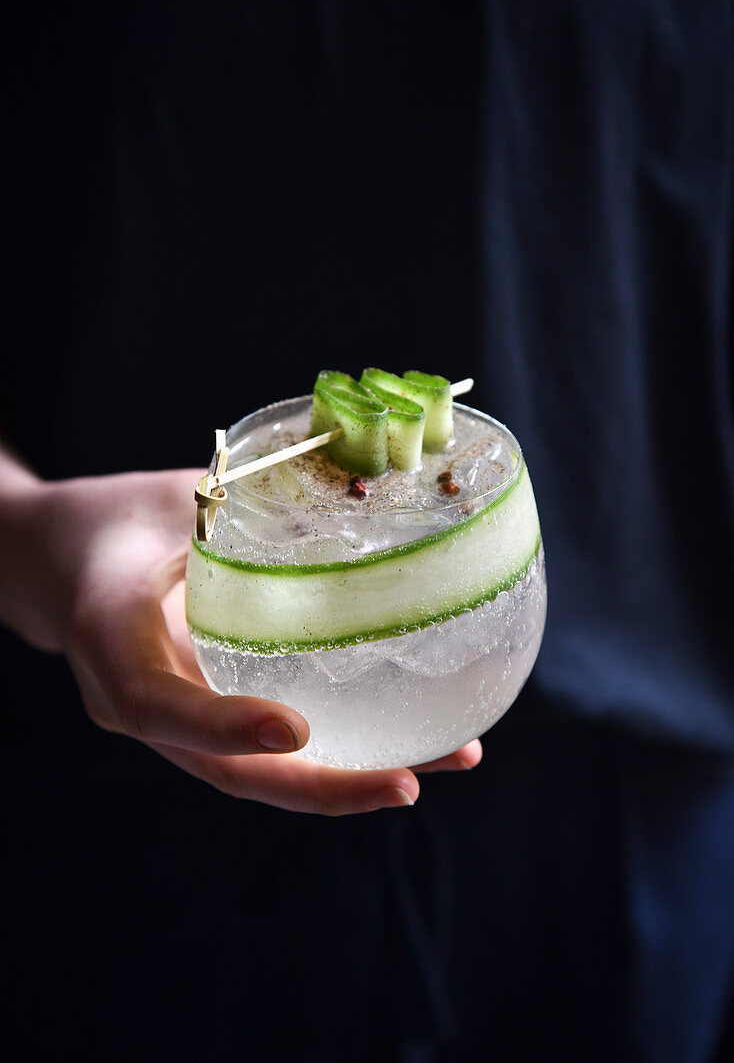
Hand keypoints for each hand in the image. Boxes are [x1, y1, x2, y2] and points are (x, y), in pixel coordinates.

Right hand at [1, 458, 480, 814]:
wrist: (64, 561)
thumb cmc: (114, 519)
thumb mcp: (168, 498)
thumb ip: (243, 505)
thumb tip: (353, 491)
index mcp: (111, 643)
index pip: (159, 705)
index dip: (224, 726)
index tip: (296, 730)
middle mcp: (140, 703)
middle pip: (229, 772)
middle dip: (322, 787)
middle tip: (409, 781)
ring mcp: (176, 723)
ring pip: (258, 772)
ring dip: (349, 778)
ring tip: (444, 759)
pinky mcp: (209, 715)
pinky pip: (269, 748)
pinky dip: (338, 749)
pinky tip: (410, 734)